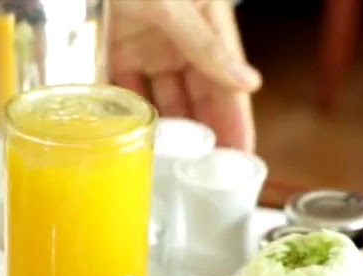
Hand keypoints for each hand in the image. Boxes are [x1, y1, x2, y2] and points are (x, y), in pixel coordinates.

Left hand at [109, 0, 260, 151]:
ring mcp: (146, 46)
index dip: (235, 118)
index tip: (243, 153)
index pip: (226, 80)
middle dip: (204, 133)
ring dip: (167, 130)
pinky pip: (124, 89)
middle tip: (209, 173)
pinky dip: (127, 113)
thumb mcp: (172, 6)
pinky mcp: (113, 50)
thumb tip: (248, 83)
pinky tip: (133, 139)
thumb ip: (206, 45)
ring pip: (161, 98)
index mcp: (207, 23)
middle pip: (196, 96)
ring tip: (172, 166)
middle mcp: (180, 40)